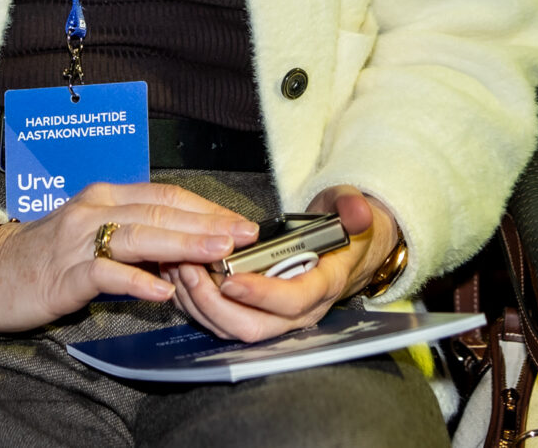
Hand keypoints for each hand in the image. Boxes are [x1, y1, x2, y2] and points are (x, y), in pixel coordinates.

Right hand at [0, 182, 257, 334]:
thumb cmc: (43, 256)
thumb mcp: (91, 235)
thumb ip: (132, 236)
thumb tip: (183, 248)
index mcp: (104, 196)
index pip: (165, 195)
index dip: (206, 208)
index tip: (241, 223)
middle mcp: (92, 210)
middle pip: (159, 211)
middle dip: (207, 223)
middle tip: (244, 236)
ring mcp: (76, 240)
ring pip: (137, 235)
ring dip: (182, 243)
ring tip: (217, 254)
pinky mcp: (62, 275)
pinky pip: (104, 274)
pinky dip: (134, 280)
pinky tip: (160, 290)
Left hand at [167, 187, 398, 343]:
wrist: (345, 249)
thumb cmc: (342, 229)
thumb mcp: (352, 209)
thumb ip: (353, 208)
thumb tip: (355, 213)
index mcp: (324, 284)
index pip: (293, 301)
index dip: (261, 294)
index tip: (231, 279)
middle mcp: (300, 310)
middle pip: (255, 327)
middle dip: (216, 304)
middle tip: (192, 270)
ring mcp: (277, 317)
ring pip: (234, 329)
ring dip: (201, 304)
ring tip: (181, 268)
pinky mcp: (258, 314)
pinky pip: (224, 321)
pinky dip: (198, 304)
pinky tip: (183, 277)